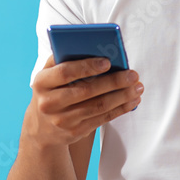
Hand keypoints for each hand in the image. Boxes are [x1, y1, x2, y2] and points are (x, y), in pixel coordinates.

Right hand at [25, 55, 143, 149]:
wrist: (41, 128)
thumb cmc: (51, 90)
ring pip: (97, 106)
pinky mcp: (75, 132)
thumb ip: (65, 59)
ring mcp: (62, 120)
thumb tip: (95, 47)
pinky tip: (132, 101)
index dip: (87, 66)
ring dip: (122, 96)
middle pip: (86, 91)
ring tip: (138, 87)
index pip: (65, 72)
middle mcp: (49, 103)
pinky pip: (102, 119)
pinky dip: (120, 109)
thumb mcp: (49, 74)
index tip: (108, 61)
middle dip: (113, 82)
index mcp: (41, 82)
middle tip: (133, 74)